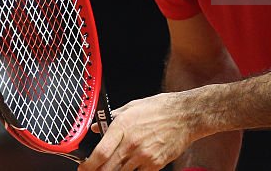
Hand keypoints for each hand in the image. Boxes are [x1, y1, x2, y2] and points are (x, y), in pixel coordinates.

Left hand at [78, 92, 200, 170]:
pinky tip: (131, 166)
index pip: (100, 153)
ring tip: (113, 167)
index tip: (83, 167)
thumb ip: (111, 118)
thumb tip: (96, 127)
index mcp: (123, 126)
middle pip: (107, 168)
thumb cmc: (160, 108)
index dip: (88, 165)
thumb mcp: (132, 107)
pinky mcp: (156, 164)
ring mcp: (144, 156)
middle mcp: (132, 143)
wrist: (186, 115)